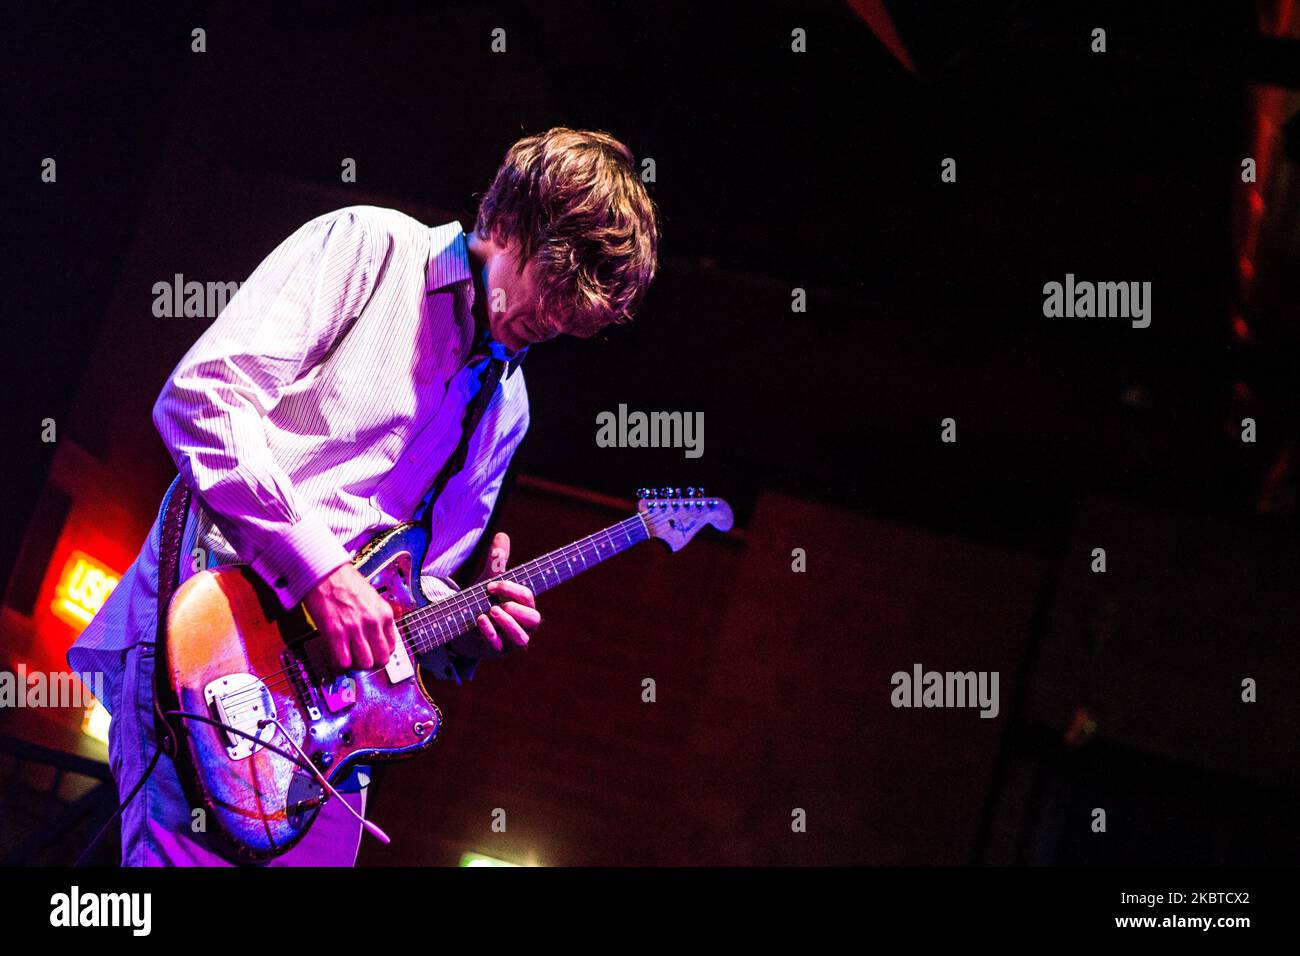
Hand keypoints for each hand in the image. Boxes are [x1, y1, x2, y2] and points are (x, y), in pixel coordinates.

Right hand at [302, 562, 397, 671]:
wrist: (325, 572)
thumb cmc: (345, 583)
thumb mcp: (372, 599)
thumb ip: (376, 618)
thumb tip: (375, 638)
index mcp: (384, 613)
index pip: (391, 646)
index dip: (380, 654)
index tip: (372, 654)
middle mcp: (373, 622)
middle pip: (380, 659)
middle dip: (370, 663)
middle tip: (360, 659)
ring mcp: (355, 628)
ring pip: (364, 663)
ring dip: (355, 664)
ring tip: (348, 657)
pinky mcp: (336, 632)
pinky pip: (343, 661)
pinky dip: (339, 664)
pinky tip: (336, 657)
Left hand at [449, 532, 539, 658]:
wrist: (463, 628)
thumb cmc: (482, 603)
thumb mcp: (488, 582)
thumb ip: (496, 562)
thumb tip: (502, 535)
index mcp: (523, 606)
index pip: (528, 598)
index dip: (512, 589)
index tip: (492, 584)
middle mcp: (522, 625)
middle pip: (534, 620)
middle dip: (517, 610)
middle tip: (498, 604)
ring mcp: (510, 640)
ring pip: (522, 639)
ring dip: (509, 624)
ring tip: (492, 612)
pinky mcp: (496, 652)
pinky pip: (499, 647)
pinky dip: (490, 634)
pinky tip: (479, 621)